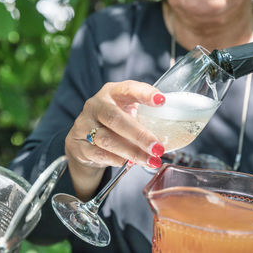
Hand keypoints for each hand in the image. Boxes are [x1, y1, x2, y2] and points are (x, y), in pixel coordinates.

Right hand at [65, 80, 164, 199]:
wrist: (82, 139)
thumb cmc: (114, 122)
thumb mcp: (127, 111)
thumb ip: (144, 115)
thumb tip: (174, 131)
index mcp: (112, 92)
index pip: (128, 88)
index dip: (145, 93)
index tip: (162, 101)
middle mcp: (96, 105)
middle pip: (116, 119)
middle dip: (140, 135)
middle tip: (158, 148)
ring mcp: (84, 124)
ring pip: (108, 140)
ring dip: (132, 153)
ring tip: (151, 161)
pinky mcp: (78, 144)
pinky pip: (100, 154)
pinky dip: (118, 160)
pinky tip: (131, 164)